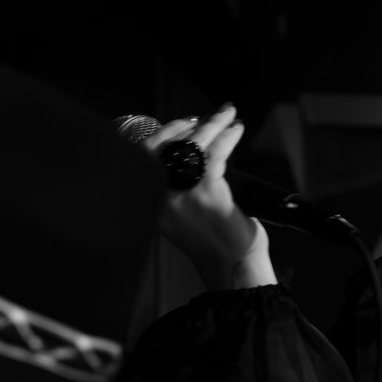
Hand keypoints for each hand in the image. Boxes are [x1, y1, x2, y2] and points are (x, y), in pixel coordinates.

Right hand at [120, 105, 273, 292]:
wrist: (232, 268)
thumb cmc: (214, 245)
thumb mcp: (182, 219)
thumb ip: (176, 192)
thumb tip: (186, 156)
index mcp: (152, 203)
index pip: (146, 156)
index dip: (163, 134)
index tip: (183, 124)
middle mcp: (163, 196)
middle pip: (170, 146)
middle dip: (189, 125)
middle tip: (207, 115)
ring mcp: (184, 193)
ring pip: (195, 145)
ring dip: (213, 123)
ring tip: (227, 113)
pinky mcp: (208, 190)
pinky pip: (216, 151)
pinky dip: (228, 135)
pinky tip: (235, 128)